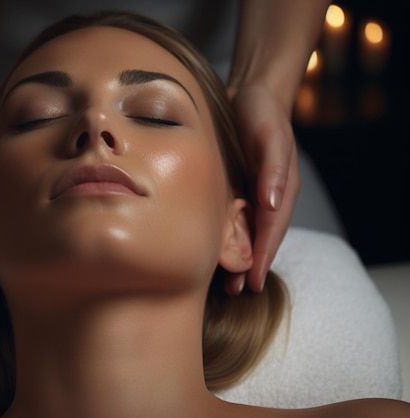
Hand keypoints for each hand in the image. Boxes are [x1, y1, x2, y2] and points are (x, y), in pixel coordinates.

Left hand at [225, 85, 299, 293]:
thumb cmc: (263, 114)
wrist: (249, 94)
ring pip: (241, 231)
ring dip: (233, 256)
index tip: (251, 283)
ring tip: (221, 281)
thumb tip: (270, 204)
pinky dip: (221, 235)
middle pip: (256, 238)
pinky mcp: (231, 186)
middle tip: (233, 292)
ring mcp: (248, 192)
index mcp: (279, 190)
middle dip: (247, 266)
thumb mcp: (271, 137)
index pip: (270, 231)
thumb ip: (273, 169)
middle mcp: (264, 197)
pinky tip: (207, 247)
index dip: (261, 258)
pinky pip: (227, 216)